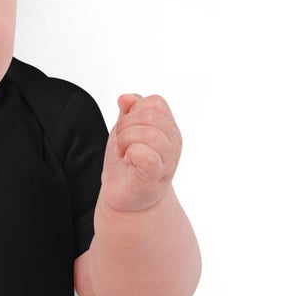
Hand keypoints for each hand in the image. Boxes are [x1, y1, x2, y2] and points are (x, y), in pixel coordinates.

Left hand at [99, 94, 181, 215]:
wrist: (125, 198)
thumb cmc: (127, 164)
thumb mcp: (126, 131)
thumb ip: (128, 112)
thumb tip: (126, 98)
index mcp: (169, 128)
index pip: (155, 103)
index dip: (134, 111)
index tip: (127, 130)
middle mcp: (173, 143)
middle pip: (150, 115)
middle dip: (126, 126)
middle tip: (122, 145)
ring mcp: (168, 160)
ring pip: (148, 133)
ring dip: (126, 140)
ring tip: (124, 153)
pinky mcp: (155, 176)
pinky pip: (147, 155)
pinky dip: (132, 154)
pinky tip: (129, 161)